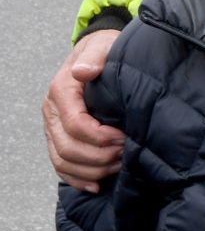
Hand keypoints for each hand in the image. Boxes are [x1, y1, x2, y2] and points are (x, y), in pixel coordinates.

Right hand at [42, 30, 123, 191]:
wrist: (98, 53)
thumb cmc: (105, 49)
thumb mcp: (102, 45)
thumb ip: (95, 58)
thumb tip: (83, 71)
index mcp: (61, 90)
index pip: (75, 124)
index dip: (100, 137)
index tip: (124, 138)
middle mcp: (52, 111)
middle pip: (68, 147)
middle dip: (99, 156)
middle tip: (126, 154)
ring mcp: (52, 126)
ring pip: (63, 160)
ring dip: (92, 169)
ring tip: (118, 166)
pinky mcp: (58, 137)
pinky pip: (61, 166)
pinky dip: (77, 178)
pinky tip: (97, 184)